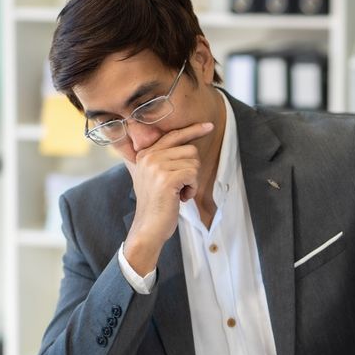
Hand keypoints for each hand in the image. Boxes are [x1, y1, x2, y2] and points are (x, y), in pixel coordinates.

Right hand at [123, 122, 213, 274]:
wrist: (148, 227)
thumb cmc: (157, 205)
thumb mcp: (154, 177)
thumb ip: (164, 160)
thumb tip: (189, 147)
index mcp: (145, 154)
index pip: (173, 135)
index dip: (193, 130)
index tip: (209, 126)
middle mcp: (149, 156)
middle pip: (190, 150)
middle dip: (192, 170)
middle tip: (179, 186)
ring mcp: (156, 166)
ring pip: (194, 162)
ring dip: (192, 181)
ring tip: (178, 193)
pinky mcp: (167, 178)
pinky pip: (194, 174)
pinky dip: (192, 188)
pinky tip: (181, 198)